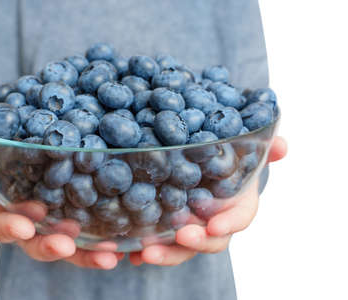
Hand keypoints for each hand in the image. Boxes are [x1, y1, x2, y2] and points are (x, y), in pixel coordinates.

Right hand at [0, 160, 122, 268]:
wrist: (34, 159)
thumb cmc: (10, 162)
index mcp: (9, 214)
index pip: (5, 227)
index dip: (13, 227)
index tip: (25, 225)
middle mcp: (34, 228)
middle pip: (39, 245)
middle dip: (51, 247)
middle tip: (66, 246)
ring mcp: (59, 230)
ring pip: (72, 248)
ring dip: (87, 254)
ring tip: (109, 255)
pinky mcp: (84, 226)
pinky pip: (96, 238)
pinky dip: (107, 244)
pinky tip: (127, 247)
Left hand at [129, 136, 287, 266]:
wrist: (203, 168)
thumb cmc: (226, 162)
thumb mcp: (242, 152)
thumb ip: (263, 150)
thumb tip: (283, 144)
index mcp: (235, 206)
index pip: (239, 219)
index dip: (229, 223)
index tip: (216, 225)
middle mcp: (213, 223)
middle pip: (209, 240)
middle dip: (195, 242)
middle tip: (181, 236)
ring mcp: (190, 229)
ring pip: (180, 248)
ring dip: (165, 253)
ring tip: (146, 253)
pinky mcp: (166, 230)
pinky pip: (157, 244)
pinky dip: (143, 252)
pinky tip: (129, 255)